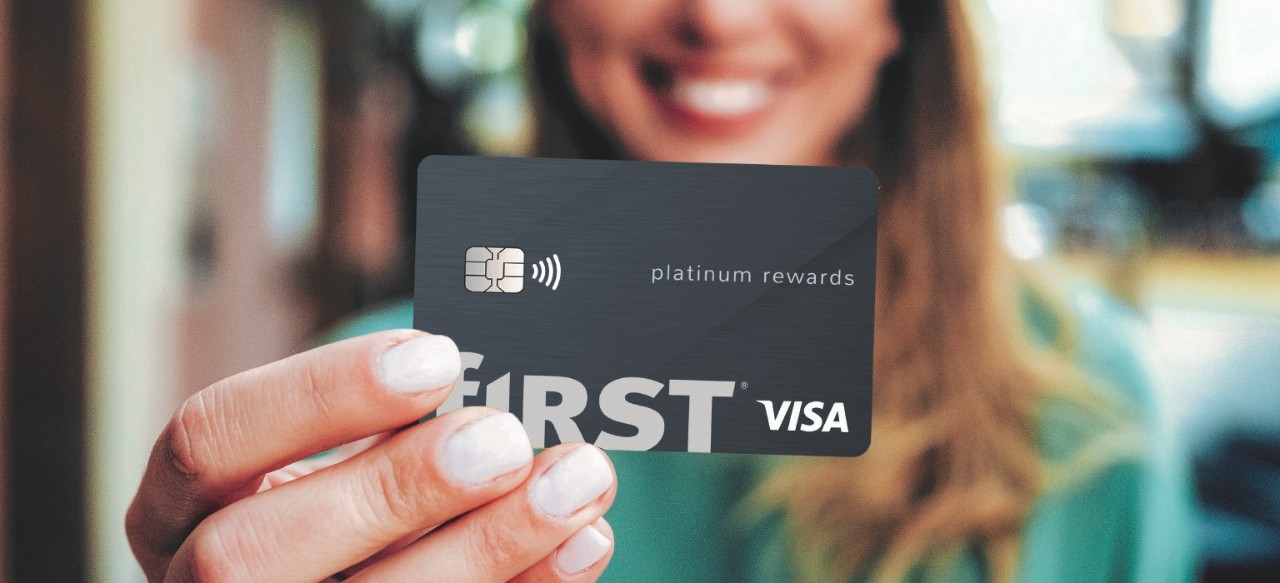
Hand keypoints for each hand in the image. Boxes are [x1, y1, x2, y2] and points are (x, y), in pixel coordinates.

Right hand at [126, 330, 616, 581]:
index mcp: (176, 512)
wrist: (347, 570)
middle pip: (255, 549)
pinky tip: (582, 543)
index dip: (319, 395)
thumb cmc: (345, 509)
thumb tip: (491, 371)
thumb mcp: (329, 459)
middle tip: (504, 440)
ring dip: (485, 545)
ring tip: (575, 481)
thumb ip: (386, 425)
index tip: (435, 360)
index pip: (207, 440)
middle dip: (394, 489)